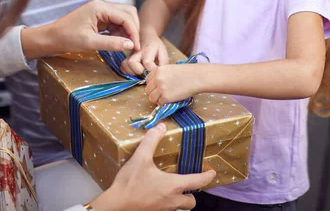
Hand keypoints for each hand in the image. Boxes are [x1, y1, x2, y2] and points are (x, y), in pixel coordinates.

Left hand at [52, 0, 139, 52]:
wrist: (51, 38)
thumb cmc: (67, 38)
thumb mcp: (90, 42)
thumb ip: (112, 43)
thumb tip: (131, 45)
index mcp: (100, 7)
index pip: (126, 17)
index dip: (134, 32)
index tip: (136, 47)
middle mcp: (102, 5)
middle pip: (128, 13)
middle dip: (133, 28)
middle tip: (134, 45)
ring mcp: (101, 11)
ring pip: (123, 17)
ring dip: (127, 30)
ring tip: (127, 45)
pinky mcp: (99, 18)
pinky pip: (115, 22)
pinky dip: (120, 32)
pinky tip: (119, 42)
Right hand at [88, 123, 215, 210]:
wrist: (116, 205)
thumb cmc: (130, 183)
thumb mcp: (140, 158)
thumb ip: (152, 140)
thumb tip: (161, 126)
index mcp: (173, 186)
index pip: (197, 182)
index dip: (207, 177)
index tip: (212, 173)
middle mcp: (172, 201)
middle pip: (191, 202)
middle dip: (192, 194)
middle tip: (189, 184)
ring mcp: (163, 210)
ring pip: (180, 208)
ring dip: (180, 201)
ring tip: (174, 190)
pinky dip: (168, 204)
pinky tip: (157, 196)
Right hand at [121, 29, 168, 75]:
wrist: (146, 35)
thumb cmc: (156, 46)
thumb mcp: (163, 51)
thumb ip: (163, 62)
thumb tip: (160, 73)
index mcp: (148, 49)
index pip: (147, 62)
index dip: (152, 70)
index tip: (156, 72)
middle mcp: (137, 51)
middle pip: (132, 62)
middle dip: (139, 71)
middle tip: (146, 72)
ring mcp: (130, 54)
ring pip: (125, 65)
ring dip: (132, 72)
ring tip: (140, 72)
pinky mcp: (126, 58)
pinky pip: (122, 67)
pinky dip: (127, 71)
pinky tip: (134, 72)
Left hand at [145, 64, 199, 104]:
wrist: (197, 77)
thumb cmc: (187, 72)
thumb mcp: (170, 69)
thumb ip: (161, 75)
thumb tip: (155, 85)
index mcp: (158, 70)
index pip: (147, 80)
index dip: (153, 85)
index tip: (158, 87)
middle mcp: (157, 79)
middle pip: (148, 90)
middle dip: (154, 93)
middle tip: (162, 94)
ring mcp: (161, 88)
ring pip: (151, 98)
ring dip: (157, 99)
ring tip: (165, 98)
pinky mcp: (166, 97)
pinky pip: (159, 103)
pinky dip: (163, 103)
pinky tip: (170, 100)